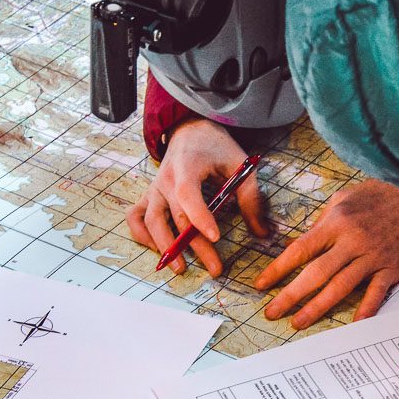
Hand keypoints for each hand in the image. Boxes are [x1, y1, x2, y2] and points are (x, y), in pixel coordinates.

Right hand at [127, 118, 269, 275]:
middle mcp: (166, 179)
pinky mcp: (149, 195)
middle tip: (216, 268)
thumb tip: (262, 234)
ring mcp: (154, 188)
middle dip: (196, 246)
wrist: (191, 130)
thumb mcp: (240, 166)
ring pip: (152, 221)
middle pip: (177, 216)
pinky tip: (157, 250)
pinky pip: (135, 217)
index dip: (200, 216)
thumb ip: (251, 198)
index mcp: (188, 166)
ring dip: (165, 246)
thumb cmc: (217, 148)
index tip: (216, 237)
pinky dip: (141, 234)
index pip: (188, 194)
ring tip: (181, 268)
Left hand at [256, 180, 398, 328]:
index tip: (261, 284)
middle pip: (315, 274)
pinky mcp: (392, 268)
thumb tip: (303, 241)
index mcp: (337, 222)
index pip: (300, 249)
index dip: (278, 269)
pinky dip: (365, 309)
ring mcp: (373, 257)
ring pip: (340, 287)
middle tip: (272, 312)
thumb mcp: (345, 197)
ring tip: (298, 322)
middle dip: (290, 295)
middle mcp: (352, 241)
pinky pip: (376, 292)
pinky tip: (352, 323)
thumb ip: (323, 221)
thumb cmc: (381, 194)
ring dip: (317, 307)